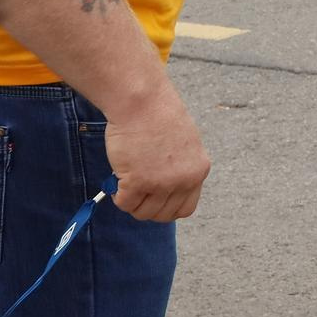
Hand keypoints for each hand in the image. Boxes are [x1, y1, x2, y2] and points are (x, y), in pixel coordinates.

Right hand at [103, 88, 210, 221]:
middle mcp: (184, 180)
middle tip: (135, 190)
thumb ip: (178, 169)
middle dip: (146, 206)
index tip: (153, 199)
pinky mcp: (138, 182)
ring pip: (142, 212)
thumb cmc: (158, 116)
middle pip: (162, 214)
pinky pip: (124, 203)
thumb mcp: (182, 145)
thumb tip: (162, 192)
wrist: (142, 101)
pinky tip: (117, 178)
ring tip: (126, 181)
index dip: (166, 207)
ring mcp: (162, 183)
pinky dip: (117, 195)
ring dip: (131, 201)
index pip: (185, 209)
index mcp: (198, 170)